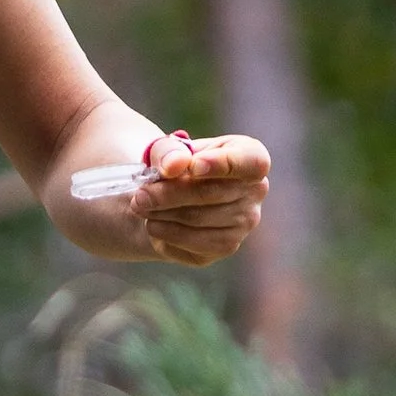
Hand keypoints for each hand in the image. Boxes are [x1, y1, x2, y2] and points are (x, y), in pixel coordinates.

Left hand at [133, 134, 269, 265]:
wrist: (168, 196)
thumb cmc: (176, 166)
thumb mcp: (169, 149)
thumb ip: (169, 151)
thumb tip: (175, 165)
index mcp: (250, 157)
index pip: (252, 162)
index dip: (223, 164)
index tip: (194, 166)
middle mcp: (255, 192)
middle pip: (213, 194)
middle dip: (169, 194)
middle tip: (139, 195)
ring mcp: (244, 223)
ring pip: (200, 220)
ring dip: (162, 215)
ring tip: (141, 207)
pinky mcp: (227, 246)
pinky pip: (195, 245)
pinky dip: (167, 235)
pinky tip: (154, 225)